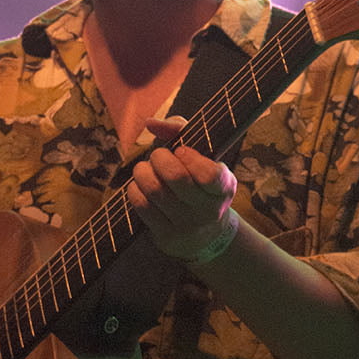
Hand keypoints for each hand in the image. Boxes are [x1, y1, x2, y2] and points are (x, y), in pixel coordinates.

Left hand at [128, 117, 237, 261]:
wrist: (205, 234)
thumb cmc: (199, 183)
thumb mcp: (203, 158)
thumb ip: (181, 131)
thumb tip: (150, 123)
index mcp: (224, 188)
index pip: (209, 174)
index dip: (190, 158)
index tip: (181, 150)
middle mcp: (208, 210)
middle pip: (176, 177)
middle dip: (159, 157)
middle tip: (158, 155)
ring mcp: (187, 225)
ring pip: (154, 190)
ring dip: (142, 171)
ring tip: (145, 169)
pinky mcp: (166, 236)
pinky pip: (142, 205)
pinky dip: (135, 189)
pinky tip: (140, 186)